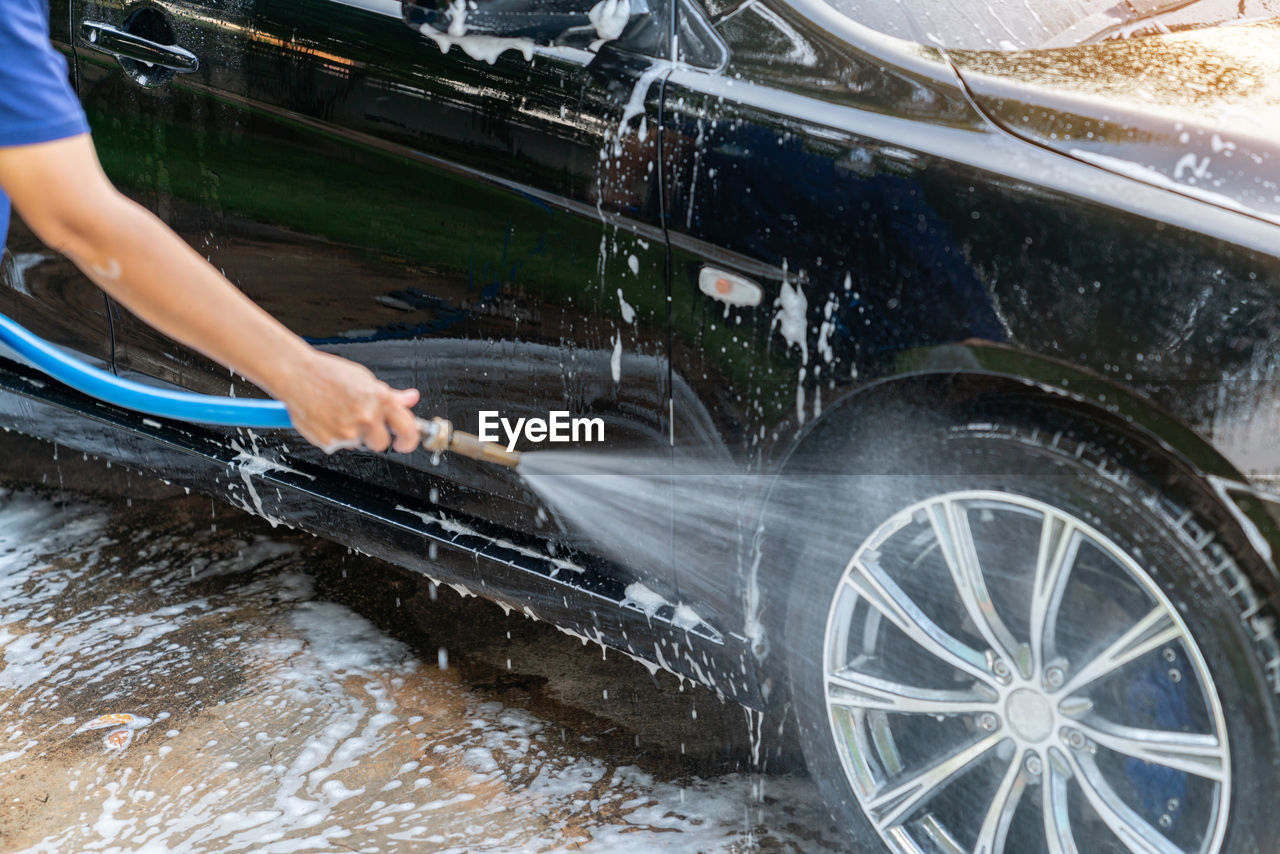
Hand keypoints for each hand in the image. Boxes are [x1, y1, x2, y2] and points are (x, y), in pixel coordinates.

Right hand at [276, 349, 421, 453]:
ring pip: (357, 444)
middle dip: (374, 437)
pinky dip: (332, 435)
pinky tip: (325, 417)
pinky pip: (337, 445)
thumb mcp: (364, 379)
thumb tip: (411, 399)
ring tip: (337, 412)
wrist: (296, 375)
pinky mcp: (329, 442)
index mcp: (380, 400)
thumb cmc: (327, 373)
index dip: (409, 439)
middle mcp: (367, 417)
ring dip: (351, 434)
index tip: (405, 441)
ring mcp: (348, 432)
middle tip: (361, 423)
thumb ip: (390, 395)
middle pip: (382, 443)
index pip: (408, 428)